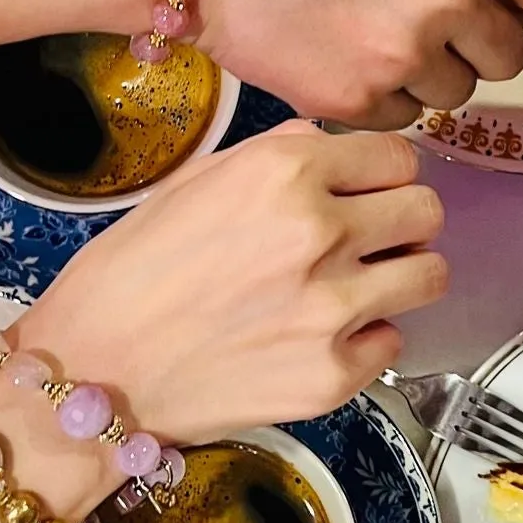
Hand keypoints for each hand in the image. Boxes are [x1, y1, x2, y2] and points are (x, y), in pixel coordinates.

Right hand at [0, 124, 445, 506]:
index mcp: (286, 172)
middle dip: (403, 222)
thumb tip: (334, 148)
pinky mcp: (335, 374)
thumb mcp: (195, 181)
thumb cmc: (130, 273)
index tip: (370, 189)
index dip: (384, 173)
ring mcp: (334, 308)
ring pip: (430, 276)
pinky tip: (320, 338)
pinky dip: (367, 339)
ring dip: (401, 277)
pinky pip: (394, 341)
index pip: (398, 155)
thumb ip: (277, 155)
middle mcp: (321, 232)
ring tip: (358, 287)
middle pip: (427, 211)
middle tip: (372, 240)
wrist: (93, 371)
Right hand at [196, 0, 522, 128]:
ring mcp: (407, 55)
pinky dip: (380, 98)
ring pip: (456, 93)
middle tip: (424, 22)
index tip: (512, 3)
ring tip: (368, 35)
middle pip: (509, 55)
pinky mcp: (361, 101)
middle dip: (474, 44)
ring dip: (427, 74)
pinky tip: (339, 58)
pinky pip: (403, 118)